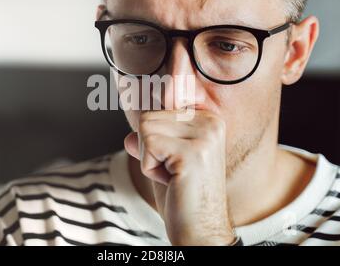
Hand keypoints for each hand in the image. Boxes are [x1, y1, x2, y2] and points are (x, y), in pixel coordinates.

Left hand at [124, 109, 234, 245]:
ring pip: (145, 128)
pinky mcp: (192, 152)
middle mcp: (210, 122)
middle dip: (149, 149)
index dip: (152, 138)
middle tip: (172, 172)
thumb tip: (129, 137)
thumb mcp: (164, 161)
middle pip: (148, 117)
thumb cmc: (183, 196)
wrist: (201, 230)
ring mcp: (204, 136)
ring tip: (172, 176)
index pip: (157, 110)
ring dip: (149, 158)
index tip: (171, 160)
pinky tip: (171, 181)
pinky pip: (148, 146)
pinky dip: (149, 168)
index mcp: (207, 119)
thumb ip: (149, 141)